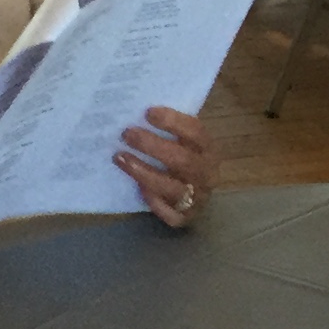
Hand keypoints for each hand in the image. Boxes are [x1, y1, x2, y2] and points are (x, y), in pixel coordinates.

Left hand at [115, 105, 216, 228]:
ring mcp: (198, 198)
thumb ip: (168, 130)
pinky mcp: (186, 218)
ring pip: (172, 187)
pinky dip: (154, 201)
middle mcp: (207, 173)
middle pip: (182, 159)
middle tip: (126, 134)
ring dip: (144, 172)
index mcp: (208, 149)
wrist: (195, 196)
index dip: (173, 121)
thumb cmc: (182, 159)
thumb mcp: (183, 142)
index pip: (195, 132)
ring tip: (119, 157)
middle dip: (152, 146)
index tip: (148, 112)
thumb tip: (136, 111)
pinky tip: (138, 190)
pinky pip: (169, 213)